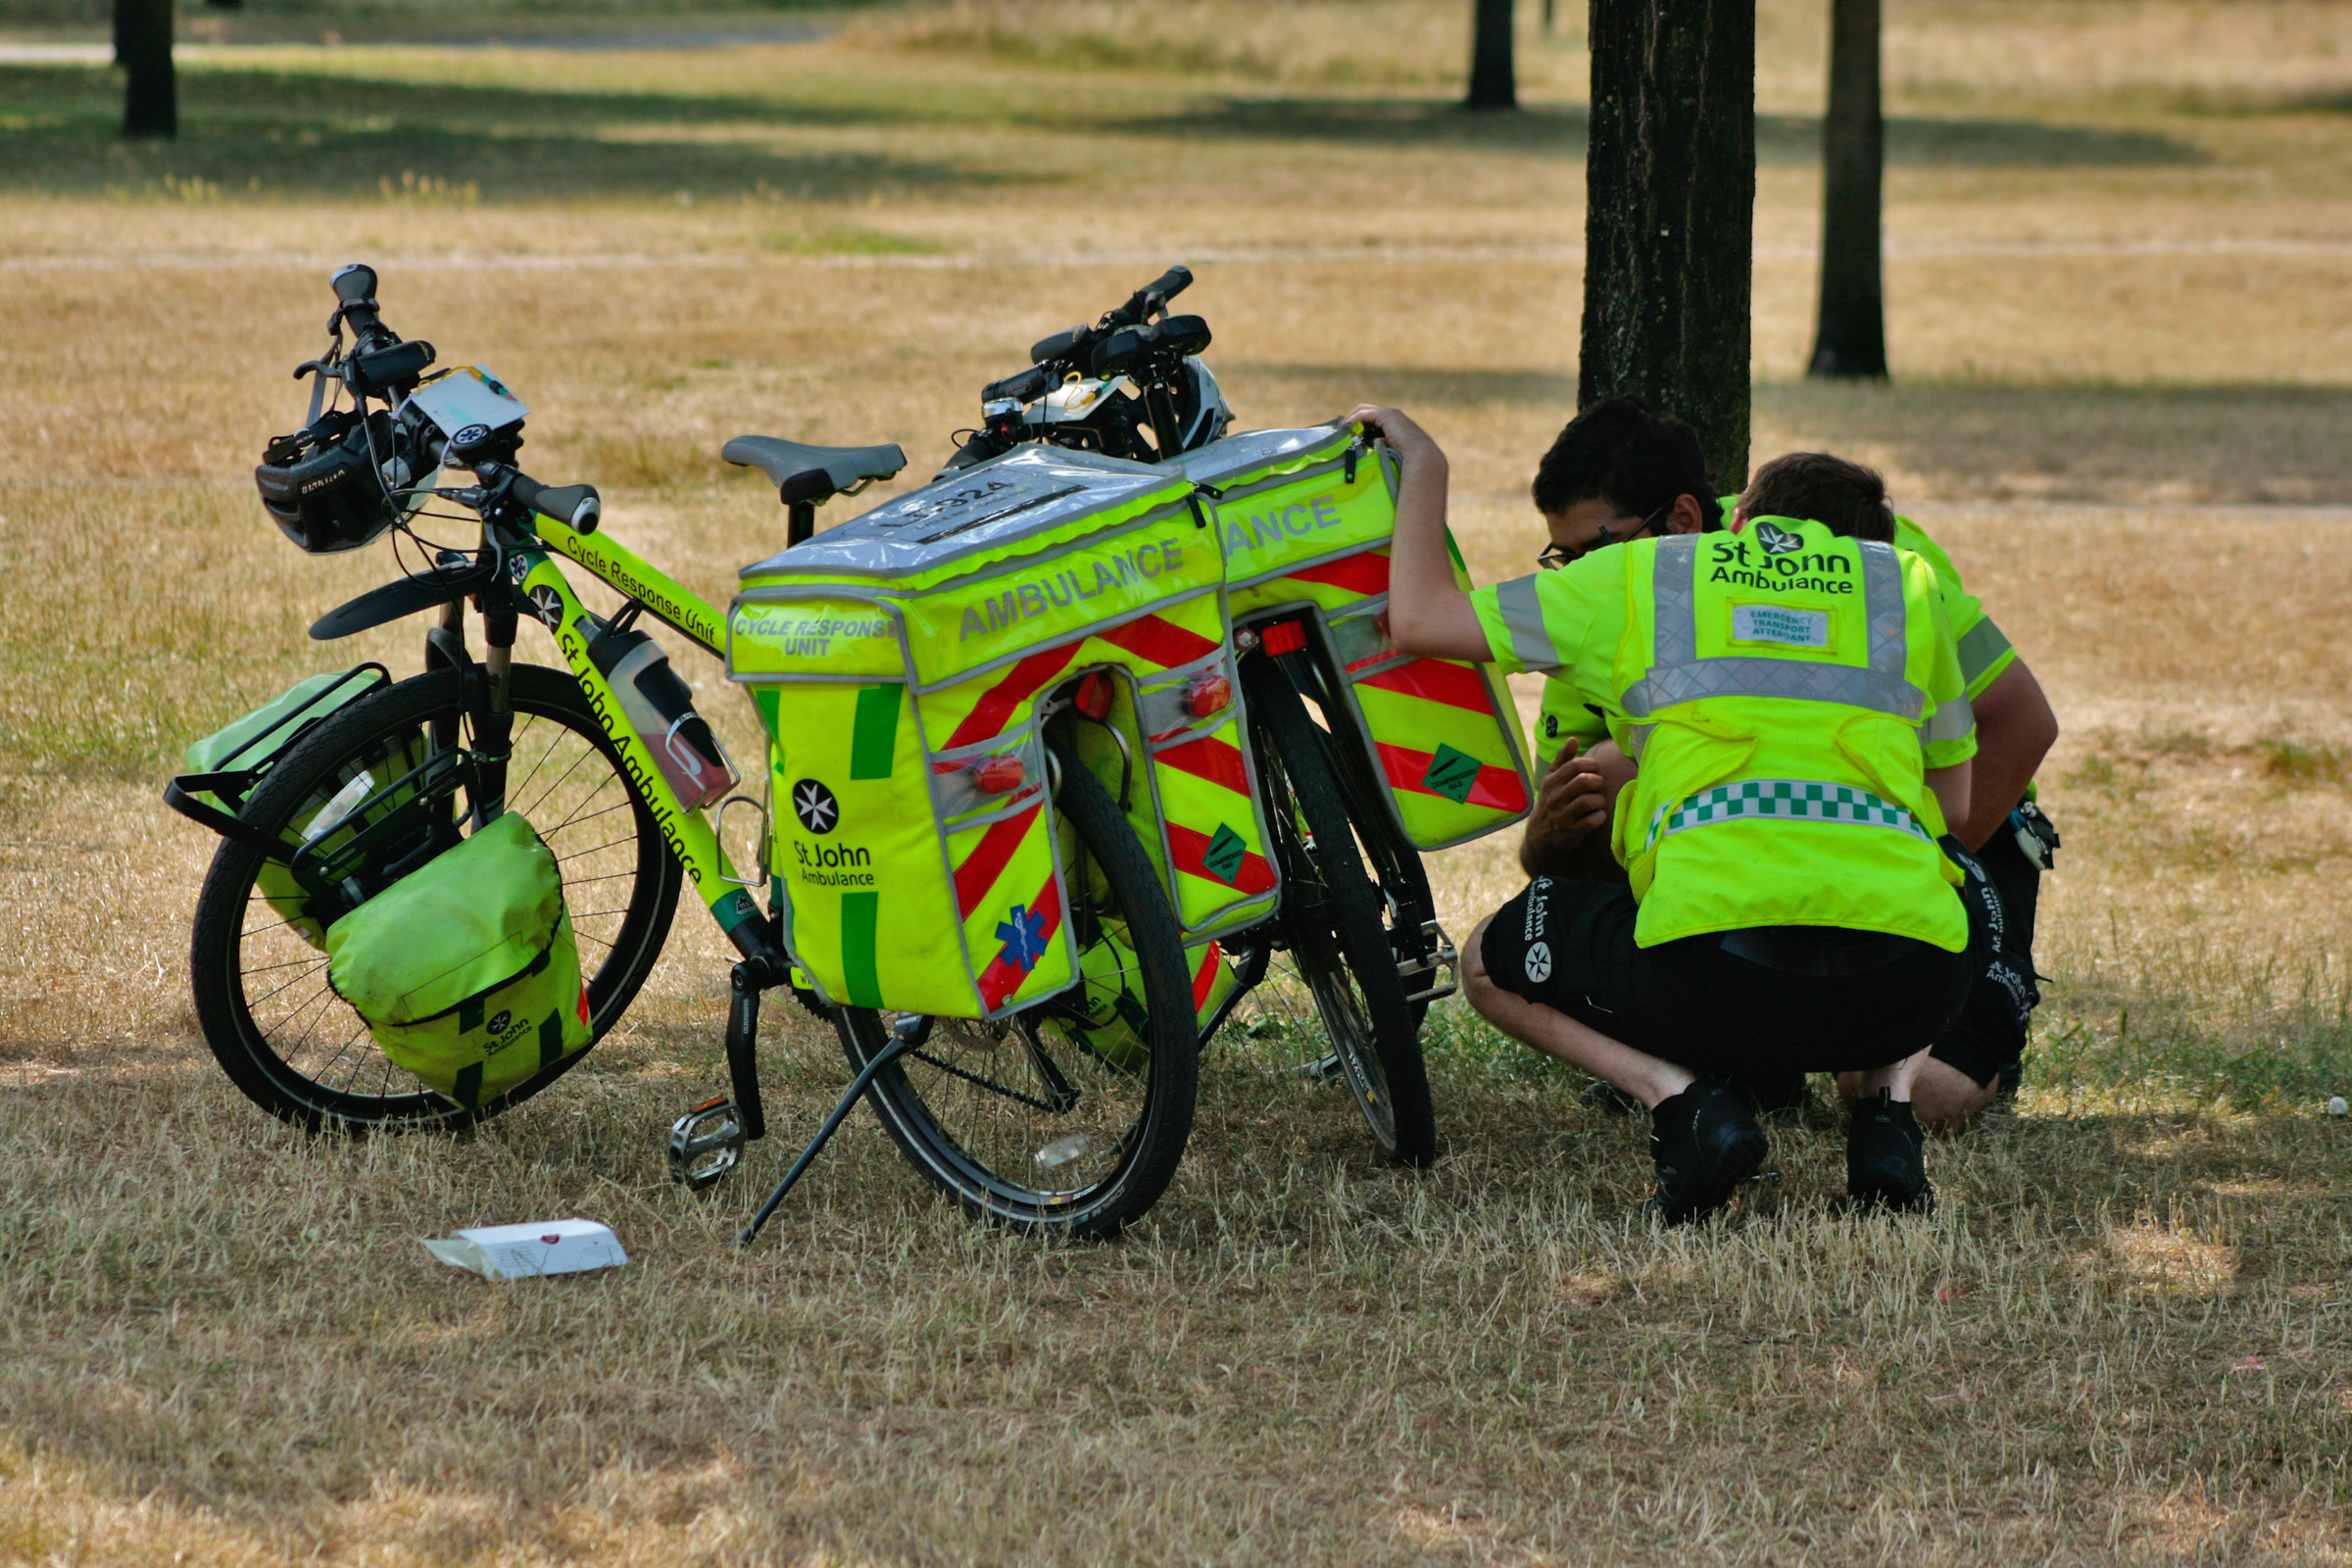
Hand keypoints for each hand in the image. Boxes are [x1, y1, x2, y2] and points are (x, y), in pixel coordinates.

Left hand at [1342, 404, 1445, 473]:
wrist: (1424, 459)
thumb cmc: (1410, 465)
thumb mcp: (1392, 457)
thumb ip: (1381, 453)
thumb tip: (1366, 460)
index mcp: (1395, 426)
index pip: (1371, 420)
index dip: (1357, 426)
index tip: (1345, 438)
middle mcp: (1393, 417)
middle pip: (1365, 412)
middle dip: (1351, 421)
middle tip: (1339, 434)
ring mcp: (1390, 414)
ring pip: (1363, 411)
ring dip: (1350, 420)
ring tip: (1340, 433)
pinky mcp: (1387, 415)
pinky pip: (1364, 414)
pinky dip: (1353, 420)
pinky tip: (1345, 430)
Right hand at [1519, 740, 1610, 876]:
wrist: (1540, 836)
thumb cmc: (1551, 802)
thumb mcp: (1551, 780)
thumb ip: (1563, 759)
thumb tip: (1573, 739)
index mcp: (1551, 782)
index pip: (1576, 765)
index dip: (1591, 765)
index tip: (1594, 771)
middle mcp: (1555, 798)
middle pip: (1585, 781)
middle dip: (1598, 782)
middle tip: (1597, 786)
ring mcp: (1562, 816)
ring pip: (1590, 801)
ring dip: (1599, 800)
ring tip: (1596, 802)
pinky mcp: (1571, 832)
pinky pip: (1593, 820)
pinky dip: (1600, 817)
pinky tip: (1596, 816)